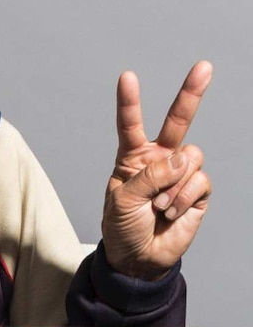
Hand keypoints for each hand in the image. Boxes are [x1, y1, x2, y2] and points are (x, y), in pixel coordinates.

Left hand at [102, 61, 212, 277]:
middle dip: (191, 94)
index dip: (130, 102)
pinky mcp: (197, 192)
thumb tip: (181, 159)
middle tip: (204, 67)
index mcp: (133, 158)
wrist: (139, 259)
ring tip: (158, 206)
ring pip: (190, 158)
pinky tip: (171, 212)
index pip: (131, 125)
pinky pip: (199, 180)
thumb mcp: (123, 201)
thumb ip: (149, 176)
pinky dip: (184, 197)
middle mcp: (159, 160)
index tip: (127, 77)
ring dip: (173, 185)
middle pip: (178, 122)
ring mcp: (180, 174)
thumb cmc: (123, 228)